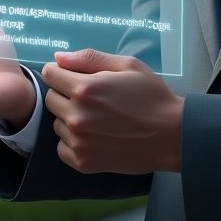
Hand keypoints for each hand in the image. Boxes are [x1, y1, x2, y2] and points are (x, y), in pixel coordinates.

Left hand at [42, 49, 182, 174]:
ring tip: (97, 117)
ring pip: (57, 123)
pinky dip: (73, 141)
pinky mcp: (83, 162)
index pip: (50, 75)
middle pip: (51, 98)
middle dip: (65, 93)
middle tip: (91, 97)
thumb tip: (58, 58)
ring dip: (70, 118)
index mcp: (85, 88)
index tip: (74, 75)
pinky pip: (62, 147)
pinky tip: (94, 136)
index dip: (61, 72)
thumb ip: (89, 58)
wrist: (171, 135)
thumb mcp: (127, 66)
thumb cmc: (152, 96)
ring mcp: (78, 141)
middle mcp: (76, 116)